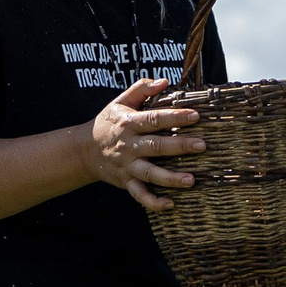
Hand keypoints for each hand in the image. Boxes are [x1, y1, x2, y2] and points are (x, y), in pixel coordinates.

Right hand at [87, 79, 202, 209]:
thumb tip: (164, 81)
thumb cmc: (108, 123)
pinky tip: (170, 204)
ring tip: (191, 180)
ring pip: (150, 174)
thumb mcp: (119, 102)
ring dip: (170, 178)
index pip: (154, 119)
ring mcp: (127, 166)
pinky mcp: (125, 182)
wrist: (83, 150)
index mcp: (129, 123)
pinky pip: (139, 195)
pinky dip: (153, 202)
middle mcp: (129, 146)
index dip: (175, 116)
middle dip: (180, 146)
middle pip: (157, 146)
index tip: (196, 115)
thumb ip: (141, 89)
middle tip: (203, 145)